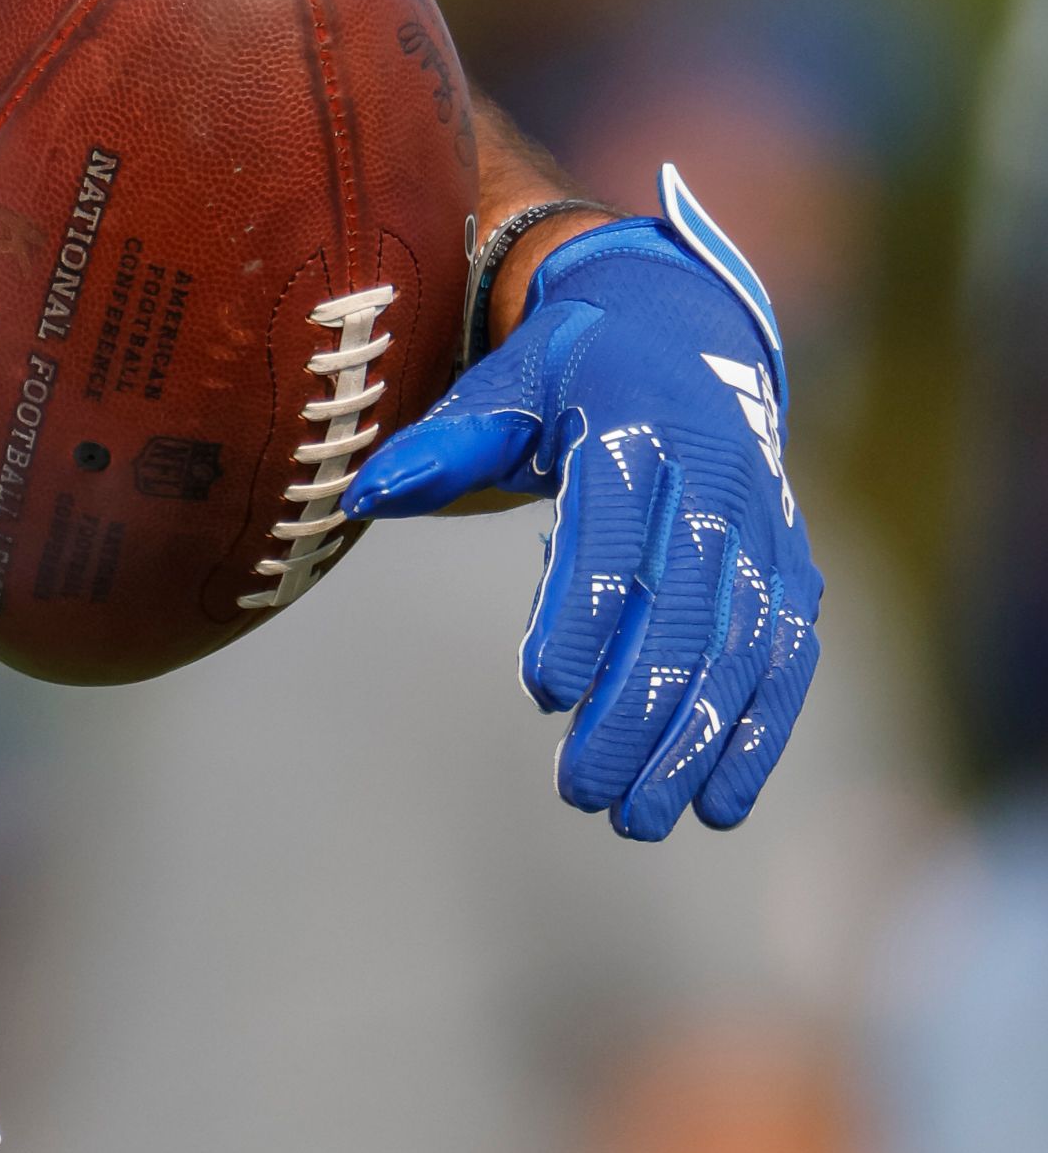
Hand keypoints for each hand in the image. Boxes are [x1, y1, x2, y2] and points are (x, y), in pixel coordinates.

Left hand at [343, 166, 820, 837]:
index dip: (582, 611)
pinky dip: (760, 734)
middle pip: (683, 607)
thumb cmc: (571, 372)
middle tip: (579, 793)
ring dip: (697, 742)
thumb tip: (361, 492)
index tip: (539, 690)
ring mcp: (765, 527)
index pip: (613, 529)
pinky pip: (787, 658)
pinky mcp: (792, 568)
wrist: (686, 334)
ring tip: (637, 818)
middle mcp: (717, 477)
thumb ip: (443, 444)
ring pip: (741, 647)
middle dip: (636, 708)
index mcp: (637, 424)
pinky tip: (719, 806)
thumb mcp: (505, 384)